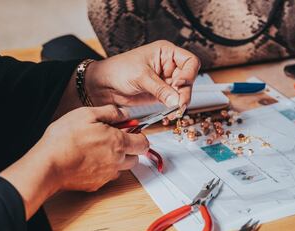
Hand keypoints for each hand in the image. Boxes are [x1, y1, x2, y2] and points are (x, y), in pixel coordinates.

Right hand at [43, 105, 148, 190]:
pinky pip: (107, 176)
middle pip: (136, 158)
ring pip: (122, 168)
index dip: (139, 136)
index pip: (143, 143)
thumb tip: (124, 114)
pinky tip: (89, 160)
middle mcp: (117, 161)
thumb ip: (110, 112)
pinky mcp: (97, 184)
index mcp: (118, 142)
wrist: (48, 164)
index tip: (131, 132)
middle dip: (129, 149)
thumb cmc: (64, 138)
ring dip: (117, 159)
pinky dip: (104, 169)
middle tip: (113, 139)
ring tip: (99, 149)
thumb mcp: (87, 114)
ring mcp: (107, 175)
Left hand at [86, 40, 200, 107]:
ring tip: (174, 110)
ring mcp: (166, 81)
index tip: (179, 84)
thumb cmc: (119, 70)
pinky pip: (174, 101)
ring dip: (181, 102)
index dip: (189, 74)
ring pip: (183, 92)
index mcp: (166, 53)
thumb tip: (177, 100)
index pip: (190, 61)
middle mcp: (169, 66)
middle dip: (185, 92)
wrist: (104, 86)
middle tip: (179, 103)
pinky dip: (174, 108)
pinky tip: (170, 113)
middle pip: (189, 79)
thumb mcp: (141, 77)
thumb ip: (160, 89)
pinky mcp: (162, 94)